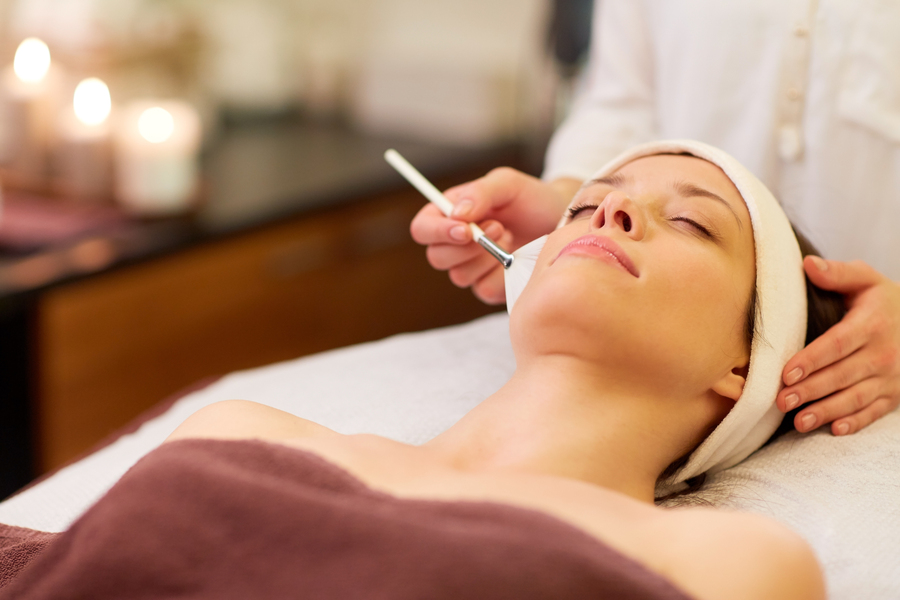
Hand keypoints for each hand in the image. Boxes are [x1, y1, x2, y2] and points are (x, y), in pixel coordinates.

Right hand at [410, 168, 578, 303]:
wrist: (563, 222)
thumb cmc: (532, 199)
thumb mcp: (508, 184)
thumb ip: (480, 192)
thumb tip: (457, 214)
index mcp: (450, 215)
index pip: (422, 229)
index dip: (436, 232)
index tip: (465, 229)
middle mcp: (455, 244)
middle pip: (437, 257)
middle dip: (468, 246)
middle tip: (500, 228)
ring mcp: (471, 268)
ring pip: (459, 276)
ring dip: (487, 258)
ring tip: (511, 239)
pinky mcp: (489, 287)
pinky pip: (484, 289)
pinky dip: (503, 275)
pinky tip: (518, 259)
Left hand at [777, 257, 899, 434]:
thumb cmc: (883, 300)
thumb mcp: (866, 280)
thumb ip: (838, 273)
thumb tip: (807, 264)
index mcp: (873, 323)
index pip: (838, 344)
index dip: (812, 360)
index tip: (787, 372)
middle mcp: (884, 353)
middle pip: (842, 375)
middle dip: (811, 390)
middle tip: (782, 401)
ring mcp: (891, 377)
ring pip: (856, 398)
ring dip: (827, 411)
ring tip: (800, 421)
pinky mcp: (895, 395)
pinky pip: (875, 412)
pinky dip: (856, 423)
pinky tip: (834, 430)